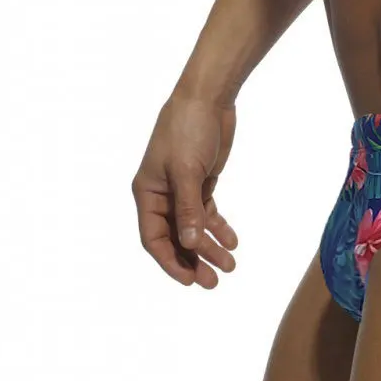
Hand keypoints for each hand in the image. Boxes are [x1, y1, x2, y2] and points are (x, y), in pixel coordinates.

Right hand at [131, 91, 238, 287]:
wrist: (208, 99)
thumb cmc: (188, 129)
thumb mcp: (187, 170)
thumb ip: (188, 208)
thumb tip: (188, 242)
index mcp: (147, 192)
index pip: (154, 238)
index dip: (170, 262)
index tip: (189, 280)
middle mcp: (161, 195)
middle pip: (175, 238)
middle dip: (194, 260)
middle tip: (215, 281)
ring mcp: (182, 189)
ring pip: (194, 228)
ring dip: (210, 247)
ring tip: (231, 266)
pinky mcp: (201, 182)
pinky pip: (207, 213)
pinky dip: (219, 227)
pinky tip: (232, 241)